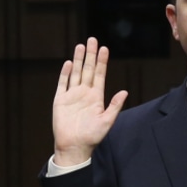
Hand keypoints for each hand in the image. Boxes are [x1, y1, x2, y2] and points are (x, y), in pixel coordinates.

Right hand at [52, 37, 127, 165]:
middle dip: (90, 55)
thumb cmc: (92, 137)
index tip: (104, 49)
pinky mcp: (61, 100)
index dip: (101, 62)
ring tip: (81, 46)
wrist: (74, 147)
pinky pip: (63, 84)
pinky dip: (65, 73)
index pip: (99, 75)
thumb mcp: (107, 122)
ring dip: (78, 60)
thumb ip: (114, 106)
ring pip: (76, 73)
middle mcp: (84, 93)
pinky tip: (69, 63)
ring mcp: (72, 96)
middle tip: (92, 40)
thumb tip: (124, 92)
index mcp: (96, 97)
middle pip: (87, 70)